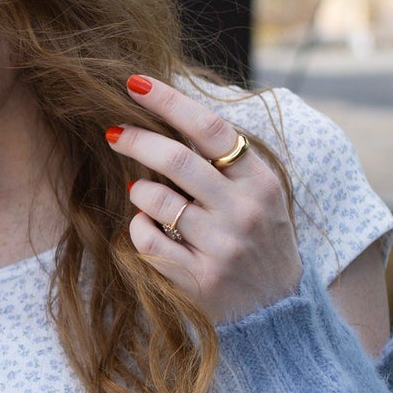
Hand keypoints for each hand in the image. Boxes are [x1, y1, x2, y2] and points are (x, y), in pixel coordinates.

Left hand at [107, 75, 302, 324]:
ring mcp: (221, 247)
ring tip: (140, 190)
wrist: (279, 309)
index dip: (169, 101)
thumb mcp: (260, 195)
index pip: (210, 129)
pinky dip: (137, 227)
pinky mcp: (199, 279)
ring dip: (139, 189)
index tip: (135, 83)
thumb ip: (225, 162)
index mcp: (260, 182)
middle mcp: (243, 212)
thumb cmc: (260, 240)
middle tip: (113, 131)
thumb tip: (168, 118)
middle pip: (177, 160)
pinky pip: (147, 241)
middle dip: (136, 139)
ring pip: (157, 201)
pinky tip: (146, 226)